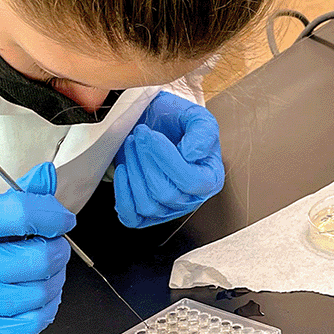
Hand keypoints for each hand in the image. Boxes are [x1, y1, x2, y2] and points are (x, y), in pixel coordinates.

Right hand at [0, 162, 74, 333]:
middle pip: (36, 259)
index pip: (19, 212)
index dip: (52, 214)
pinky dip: (46, 308)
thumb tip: (47, 175)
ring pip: (39, 294)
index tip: (62, 218)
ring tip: (46, 271)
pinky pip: (32, 324)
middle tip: (54, 247)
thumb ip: (17, 197)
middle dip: (57, 251)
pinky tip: (38, 297)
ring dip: (55, 280)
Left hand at [113, 91, 224, 228]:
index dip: (168, 159)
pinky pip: (131, 217)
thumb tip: (191, 153)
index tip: (152, 136)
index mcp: (210, 179)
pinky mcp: (144, 213)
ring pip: (148, 205)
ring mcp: (167, 209)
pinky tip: (123, 170)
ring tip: (132, 145)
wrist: (155, 123)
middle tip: (140, 135)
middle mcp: (190, 199)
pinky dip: (123, 194)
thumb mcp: (196, 117)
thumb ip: (202, 131)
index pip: (191, 181)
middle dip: (147, 161)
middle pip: (166, 194)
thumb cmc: (176, 122)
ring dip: (134, 172)